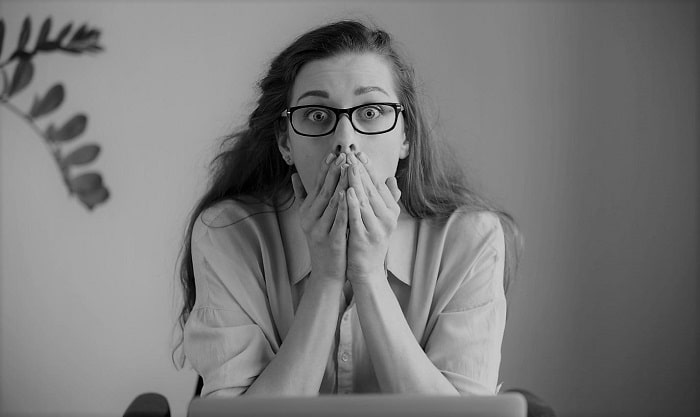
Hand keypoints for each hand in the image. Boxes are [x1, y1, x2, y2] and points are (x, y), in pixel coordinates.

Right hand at [292, 153, 348, 281]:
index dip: (325, 168)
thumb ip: (302, 196)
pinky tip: (347, 194)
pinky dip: (342, 207)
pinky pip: (337, 221)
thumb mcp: (310, 218)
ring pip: (330, 203)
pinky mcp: (330, 241)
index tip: (334, 153)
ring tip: (348, 168)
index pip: (316, 185)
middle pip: (323, 190)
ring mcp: (318, 230)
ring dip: (340, 184)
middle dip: (334, 171)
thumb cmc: (323, 241)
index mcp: (306, 211)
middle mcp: (309, 219)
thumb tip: (294, 175)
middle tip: (344, 154)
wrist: (327, 272)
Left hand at [344, 152, 400, 283]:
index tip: (358, 152)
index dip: (368, 168)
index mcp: (391, 211)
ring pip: (365, 200)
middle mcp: (387, 218)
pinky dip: (352, 203)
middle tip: (351, 152)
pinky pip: (357, 217)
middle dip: (360, 170)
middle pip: (372, 189)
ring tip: (348, 165)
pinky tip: (346, 191)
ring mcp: (377, 228)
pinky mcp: (365, 238)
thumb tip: (391, 179)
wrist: (368, 271)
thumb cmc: (371, 241)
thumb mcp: (380, 219)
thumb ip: (385, 199)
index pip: (378, 184)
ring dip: (356, 182)